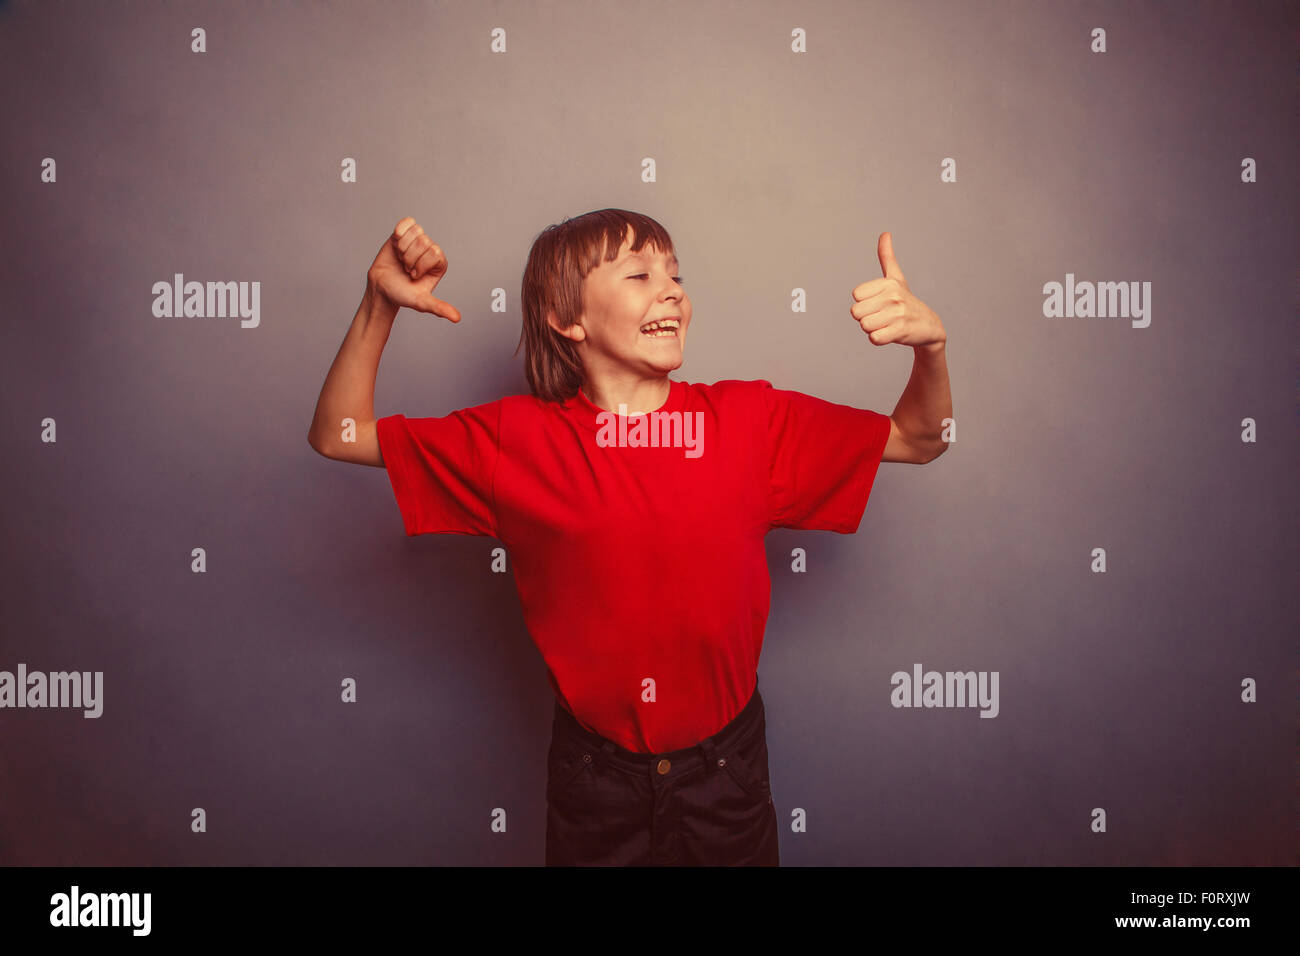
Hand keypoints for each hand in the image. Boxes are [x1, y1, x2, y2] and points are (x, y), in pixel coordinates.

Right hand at [366, 217, 461, 320]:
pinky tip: (396, 244)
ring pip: (415, 232)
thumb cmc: (402, 294)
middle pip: (424, 241)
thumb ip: (439, 308)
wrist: (382, 288)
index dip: (420, 264)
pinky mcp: (405, 233)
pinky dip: (399, 233)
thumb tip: (457, 318)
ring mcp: (418, 240)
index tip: (414, 275)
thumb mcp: (421, 303)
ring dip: (402, 248)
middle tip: (405, 268)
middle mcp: (431, 250)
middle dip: (409, 258)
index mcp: (439, 263)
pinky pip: (407, 223)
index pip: (434, 252)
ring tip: (401, 259)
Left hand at [849, 232, 945, 350]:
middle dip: (867, 317)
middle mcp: (893, 296)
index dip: (864, 303)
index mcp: (888, 283)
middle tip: (883, 316)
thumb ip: (887, 257)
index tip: (879, 303)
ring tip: (887, 324)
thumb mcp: (897, 278)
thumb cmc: (906, 301)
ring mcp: (898, 313)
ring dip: (873, 329)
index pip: (856, 295)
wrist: (930, 326)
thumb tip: (885, 233)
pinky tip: (890, 333)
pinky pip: (874, 338)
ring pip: (864, 326)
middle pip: (856, 312)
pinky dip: (879, 339)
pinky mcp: (900, 331)